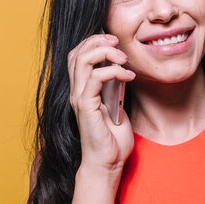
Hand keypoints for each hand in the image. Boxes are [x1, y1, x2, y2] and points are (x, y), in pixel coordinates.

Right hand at [67, 33, 135, 174]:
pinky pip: (95, 78)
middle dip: (97, 41)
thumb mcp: (117, 107)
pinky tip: (128, 76)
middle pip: (77, 53)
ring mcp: (79, 99)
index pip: (78, 56)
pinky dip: (113, 71)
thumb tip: (122, 72)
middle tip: (118, 43)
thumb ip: (115, 90)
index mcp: (82, 90)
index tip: (114, 42)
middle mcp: (77, 92)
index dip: (93, 42)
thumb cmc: (113, 140)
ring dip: (105, 52)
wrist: (108, 162)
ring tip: (123, 58)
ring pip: (83, 60)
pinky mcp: (86, 107)